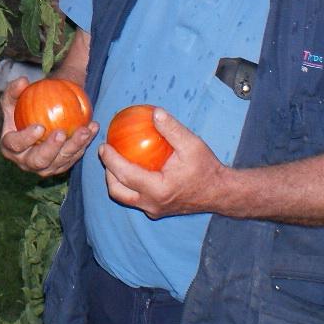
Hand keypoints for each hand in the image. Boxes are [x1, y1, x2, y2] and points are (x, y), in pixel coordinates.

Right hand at [0, 77, 95, 176]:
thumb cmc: (23, 107)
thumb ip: (14, 89)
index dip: (25, 139)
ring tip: (85, 130)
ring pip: (60, 162)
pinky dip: (84, 144)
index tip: (40, 127)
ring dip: (74, 146)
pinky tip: (92, 129)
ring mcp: (44, 167)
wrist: (39, 119)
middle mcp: (25, 161)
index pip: (14, 144)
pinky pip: (73, 158)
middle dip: (51, 149)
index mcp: (10, 146)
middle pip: (38, 161)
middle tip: (62, 133)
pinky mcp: (60, 166)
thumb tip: (22, 81)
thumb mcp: (14, 97)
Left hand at [98, 107, 224, 218]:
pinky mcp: (157, 210)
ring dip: (116, 180)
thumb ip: (172, 129)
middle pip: (118, 191)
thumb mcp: (192, 144)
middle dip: (108, 172)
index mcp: (159, 189)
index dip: (111, 160)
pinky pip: (136, 198)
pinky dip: (128, 185)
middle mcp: (153, 204)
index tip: (103, 145)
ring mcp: (154, 210)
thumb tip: (154, 113)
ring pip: (125, 198)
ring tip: (115, 161)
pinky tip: (132, 168)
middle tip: (106, 153)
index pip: (126, 175)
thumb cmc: (206, 168)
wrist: (220, 192)